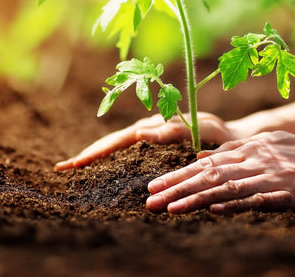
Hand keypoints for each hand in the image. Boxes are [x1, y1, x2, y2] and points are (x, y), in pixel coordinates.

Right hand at [54, 112, 232, 170]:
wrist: (230, 135)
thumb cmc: (218, 134)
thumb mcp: (199, 128)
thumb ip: (172, 130)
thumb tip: (140, 133)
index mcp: (154, 127)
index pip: (118, 140)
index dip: (96, 151)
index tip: (73, 162)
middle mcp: (150, 130)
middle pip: (113, 142)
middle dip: (89, 153)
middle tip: (64, 167)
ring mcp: (151, 136)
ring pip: (119, 146)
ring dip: (97, 155)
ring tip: (76, 166)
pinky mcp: (156, 144)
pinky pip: (129, 152)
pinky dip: (113, 157)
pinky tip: (105, 165)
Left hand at [146, 131, 294, 213]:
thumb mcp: (267, 146)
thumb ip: (235, 151)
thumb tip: (202, 158)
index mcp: (249, 148)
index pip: (206, 163)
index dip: (178, 174)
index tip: (154, 185)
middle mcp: (255, 159)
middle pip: (209, 174)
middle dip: (176, 186)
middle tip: (150, 197)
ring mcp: (271, 175)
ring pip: (227, 186)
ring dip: (196, 197)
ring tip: (169, 208)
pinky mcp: (290, 193)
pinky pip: (259, 198)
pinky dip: (235, 203)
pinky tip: (214, 209)